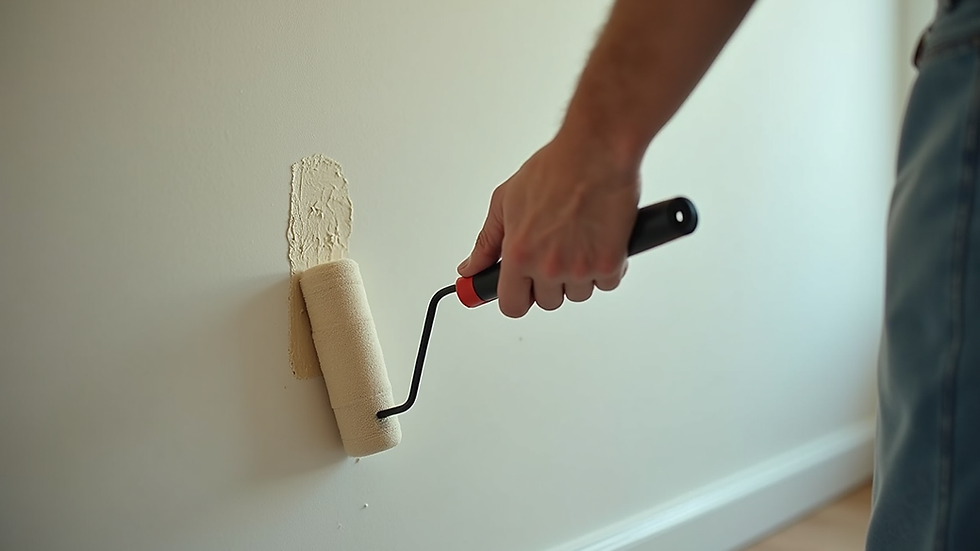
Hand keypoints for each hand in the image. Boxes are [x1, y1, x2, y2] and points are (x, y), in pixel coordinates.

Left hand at [457, 133, 640, 317]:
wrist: (597, 151)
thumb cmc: (555, 169)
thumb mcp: (505, 201)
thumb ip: (487, 242)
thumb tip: (470, 267)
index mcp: (518, 254)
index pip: (511, 305)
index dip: (517, 297)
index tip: (521, 289)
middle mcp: (547, 266)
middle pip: (548, 301)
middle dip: (550, 282)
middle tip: (556, 251)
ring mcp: (579, 269)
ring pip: (578, 293)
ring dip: (580, 275)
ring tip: (579, 239)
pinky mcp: (610, 264)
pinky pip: (607, 283)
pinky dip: (607, 267)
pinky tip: (600, 239)